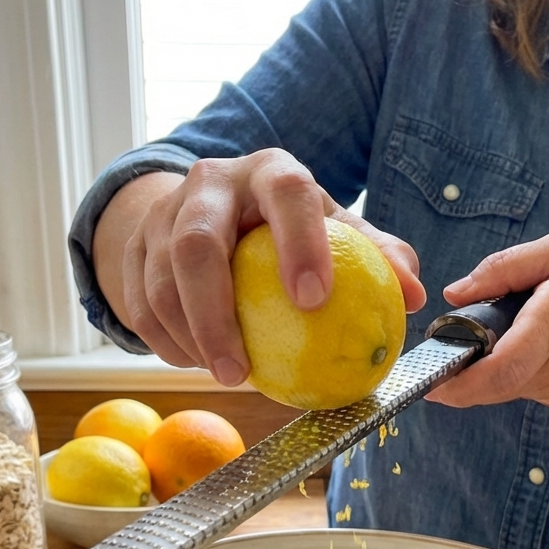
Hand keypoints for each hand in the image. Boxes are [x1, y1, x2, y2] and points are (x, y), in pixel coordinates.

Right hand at [100, 149, 424, 382]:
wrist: (211, 208)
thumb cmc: (289, 228)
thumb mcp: (332, 230)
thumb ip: (375, 256)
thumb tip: (415, 294)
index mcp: (268, 172)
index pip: (287, 194)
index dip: (301, 242)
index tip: (316, 300)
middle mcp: (210, 183)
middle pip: (197, 244)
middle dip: (217, 315)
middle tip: (243, 373)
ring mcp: (163, 214)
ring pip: (160, 282)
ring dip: (190, 339)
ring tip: (227, 376)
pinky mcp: (134, 248)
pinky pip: (140, 305)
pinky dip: (167, 343)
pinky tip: (198, 364)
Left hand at [425, 233, 548, 410]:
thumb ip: (505, 268)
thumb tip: (455, 292)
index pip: (502, 368)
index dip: (459, 382)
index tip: (429, 382)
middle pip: (493, 383)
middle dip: (463, 369)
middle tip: (448, 347)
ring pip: (506, 386)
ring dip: (492, 364)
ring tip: (513, 329)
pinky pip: (525, 386)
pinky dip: (517, 367)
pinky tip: (540, 343)